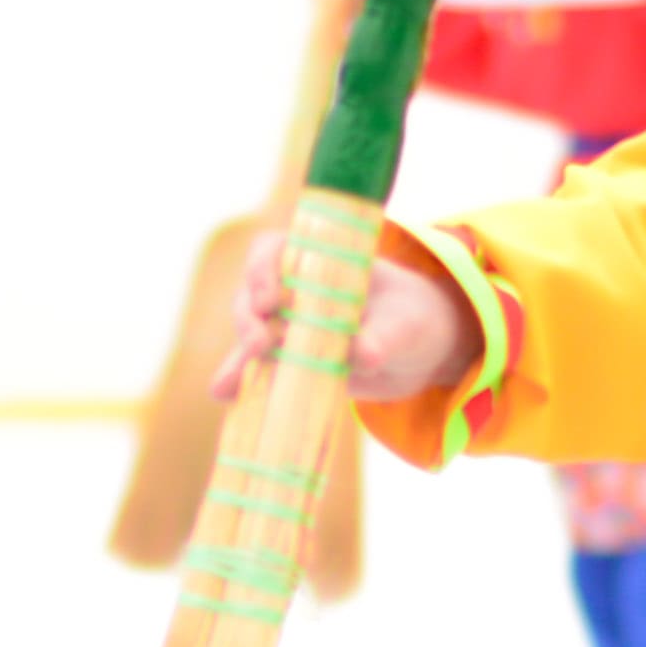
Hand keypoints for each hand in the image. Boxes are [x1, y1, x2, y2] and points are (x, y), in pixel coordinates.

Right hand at [215, 230, 473, 403]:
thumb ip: (384, 336)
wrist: (420, 352)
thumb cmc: (412, 317)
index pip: (273, 250)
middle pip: (253, 295)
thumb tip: (361, 355)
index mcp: (317, 260)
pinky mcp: (290, 363)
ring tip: (228, 385)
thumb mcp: (406, 324)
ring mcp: (288, 328)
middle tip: (261, 345)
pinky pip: (261, 371)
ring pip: (251, 335)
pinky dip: (244, 383)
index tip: (270, 300)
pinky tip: (225, 396)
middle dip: (249, 319)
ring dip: (239, 356)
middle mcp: (293, 290)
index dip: (262, 269)